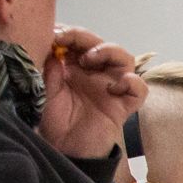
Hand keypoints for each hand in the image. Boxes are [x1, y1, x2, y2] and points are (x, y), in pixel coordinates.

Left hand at [40, 26, 146, 160]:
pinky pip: (139, 89)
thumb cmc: (53, 120)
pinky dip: (131, 82)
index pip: (78, 40)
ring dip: (109, 52)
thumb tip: (51, 43)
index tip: (52, 34)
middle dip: (84, 37)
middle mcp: (96, 73)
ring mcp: (112, 87)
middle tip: (66, 40)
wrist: (65, 150)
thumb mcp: (43, 88)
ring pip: (125, 58)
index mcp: (74, 65)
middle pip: (101, 43)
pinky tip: (113, 88)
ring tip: (89, 61)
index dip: (68, 32)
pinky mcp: (124, 105)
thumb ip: (48, 66)